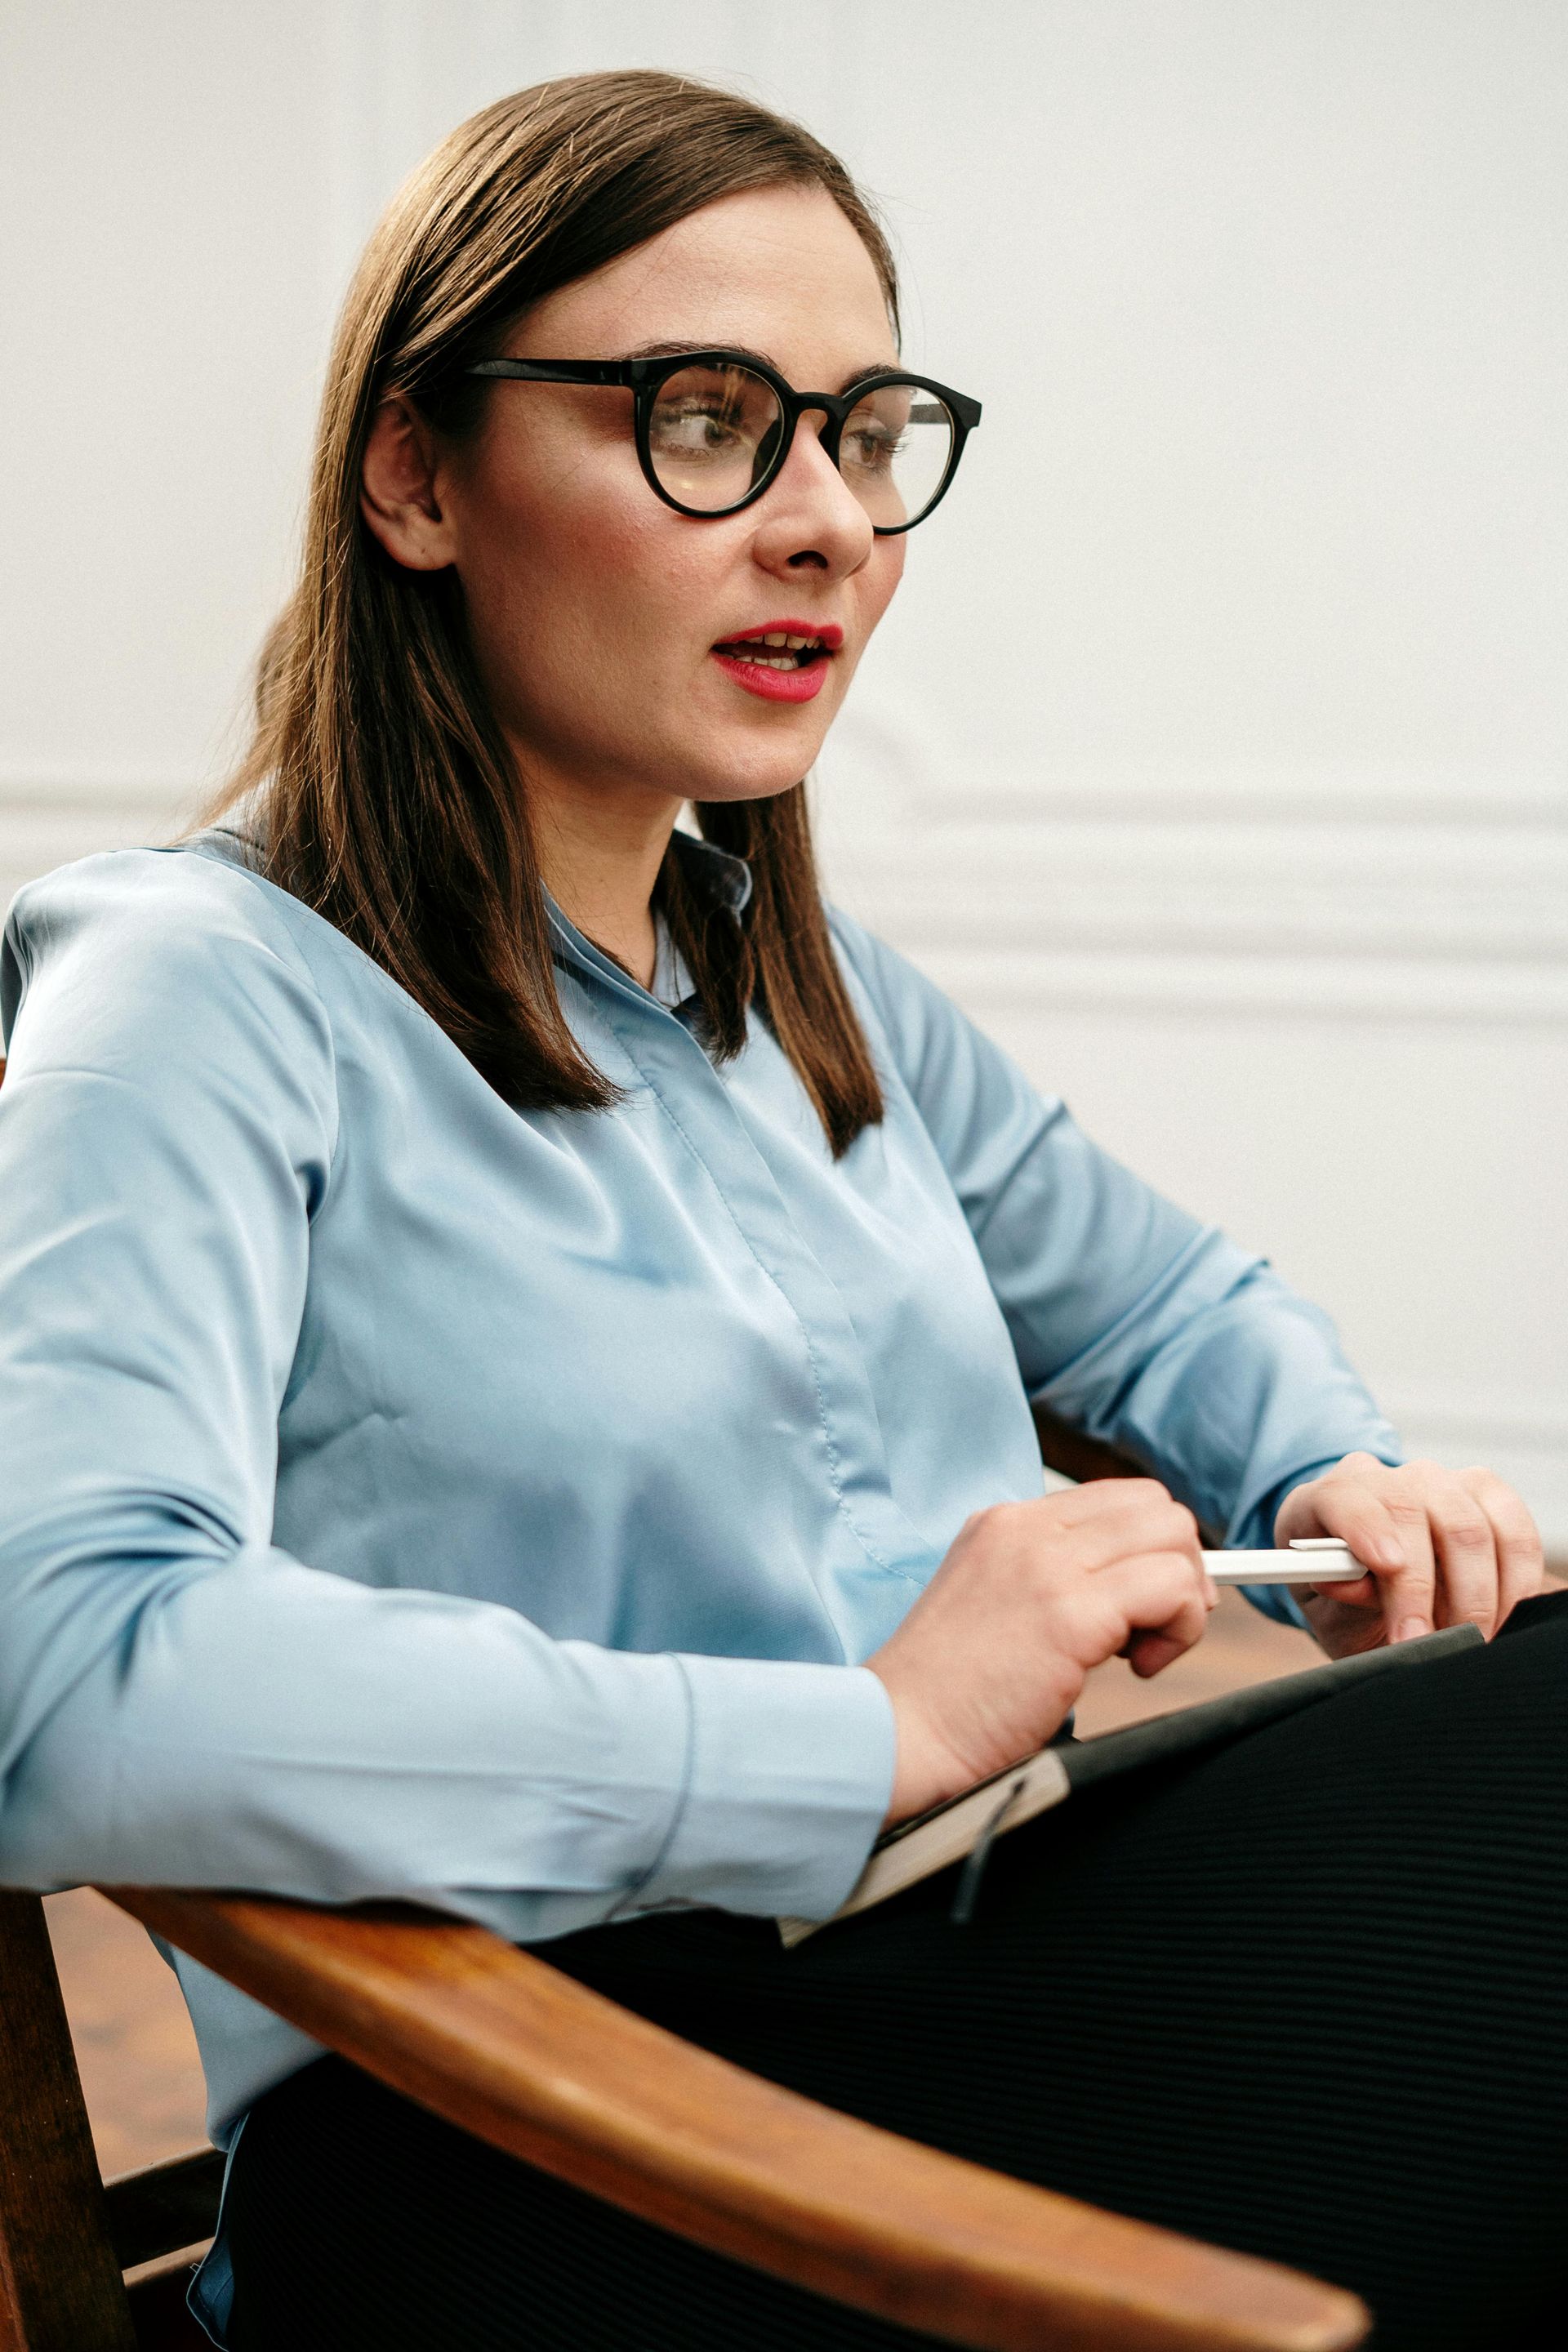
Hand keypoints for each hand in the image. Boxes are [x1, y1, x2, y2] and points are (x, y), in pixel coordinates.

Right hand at [867, 1481, 1213, 1826]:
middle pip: (1156, 1508)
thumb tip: (1134, 1587)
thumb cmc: (946, 1693)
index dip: (1150, 1549)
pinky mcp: (1071, 1614)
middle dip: (1180, 1567)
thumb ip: (1049, 1579)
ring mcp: (1047, 1565)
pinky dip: (1179, 1630)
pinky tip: (1141, 1668)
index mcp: (1004, 1522)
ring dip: (1182, 1600)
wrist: (899, 1733)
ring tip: (1142, 1653)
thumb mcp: (991, 1603)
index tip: (1147, 1605)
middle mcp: (1026, 1529)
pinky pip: (1173, 1590)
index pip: (1117, 1499)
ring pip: (1174, 1538)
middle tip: (1156, 1629)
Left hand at [1276, 1452, 1545, 1657]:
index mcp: (1325, 1500)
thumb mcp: (1331, 1610)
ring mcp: (1438, 1482)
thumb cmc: (1349, 1605)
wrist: (1383, 1589)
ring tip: (1467, 1642)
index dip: (1365, 1527)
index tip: (1387, 1566)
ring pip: (1467, 1525)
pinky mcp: (1488, 1496)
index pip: (1342, 1497)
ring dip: (1473, 1594)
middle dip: (1422, 1587)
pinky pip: (1514, 1533)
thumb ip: (1343, 1596)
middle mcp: (1383, 1479)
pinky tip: (1504, 1619)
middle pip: (1409, 1511)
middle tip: (1426, 1643)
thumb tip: (1354, 1585)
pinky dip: (1514, 1582)